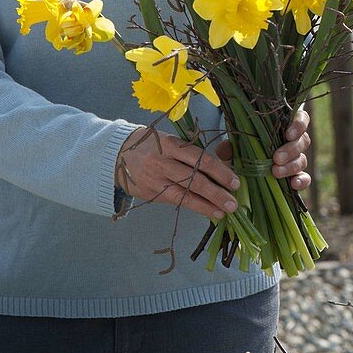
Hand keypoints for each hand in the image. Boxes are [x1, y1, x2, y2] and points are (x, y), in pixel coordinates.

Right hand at [116, 127, 241, 221]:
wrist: (118, 153)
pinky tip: (209, 211)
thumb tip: (224, 165)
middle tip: (233, 202)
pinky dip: (195, 206)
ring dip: (207, 204)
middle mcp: (163, 162)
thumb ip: (193, 153)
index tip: (235, 182)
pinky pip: (176, 201)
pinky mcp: (151, 192)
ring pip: (185, 194)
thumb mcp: (171, 141)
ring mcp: (156, 179)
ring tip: (224, 212)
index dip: (219, 171)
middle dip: (216, 192)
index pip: (200, 159)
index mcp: (171, 144)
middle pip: (194, 179)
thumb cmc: (152, 145)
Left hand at [215, 107, 311, 191]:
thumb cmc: (241, 148)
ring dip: (291, 166)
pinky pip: (305, 178)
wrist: (241, 167)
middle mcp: (293, 141)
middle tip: (276, 158)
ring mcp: (296, 158)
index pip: (301, 119)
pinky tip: (294, 184)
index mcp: (283, 126)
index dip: (299, 125)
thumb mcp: (234, 145)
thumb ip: (229, 146)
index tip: (288, 134)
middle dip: (291, 149)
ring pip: (303, 159)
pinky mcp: (296, 175)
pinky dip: (302, 181)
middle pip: (303, 141)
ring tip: (275, 172)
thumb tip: (225, 150)